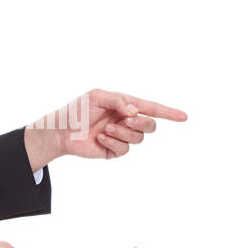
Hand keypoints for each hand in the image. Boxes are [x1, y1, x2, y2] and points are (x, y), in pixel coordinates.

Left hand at [26, 89, 186, 165]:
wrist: (61, 131)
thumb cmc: (78, 110)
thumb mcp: (97, 97)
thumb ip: (119, 101)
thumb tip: (135, 112)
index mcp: (126, 105)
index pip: (152, 109)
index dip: (169, 113)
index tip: (184, 117)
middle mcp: (127, 121)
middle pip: (150, 125)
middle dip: (141, 123)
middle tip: (126, 119)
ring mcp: (121, 136)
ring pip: (138, 138)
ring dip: (124, 132)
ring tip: (107, 128)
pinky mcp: (114, 150)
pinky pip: (124, 149)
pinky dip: (114, 142)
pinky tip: (101, 137)